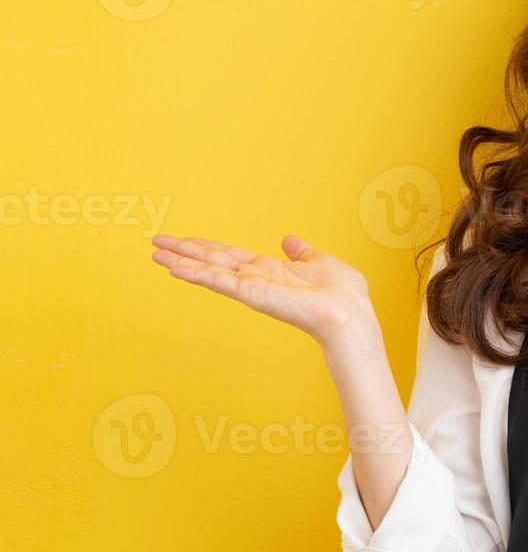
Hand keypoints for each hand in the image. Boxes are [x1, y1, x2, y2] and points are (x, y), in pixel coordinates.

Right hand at [148, 233, 374, 344]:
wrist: (348, 312)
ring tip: (155, 253)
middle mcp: (256, 279)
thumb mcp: (320, 262)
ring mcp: (251, 287)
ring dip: (181, 260)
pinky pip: (218, 281)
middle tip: (156, 241)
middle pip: (212, 260)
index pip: (231, 255)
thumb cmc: (342, 293)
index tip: (186, 239)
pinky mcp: (251, 293)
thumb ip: (301, 252)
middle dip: (185, 251)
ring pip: (209, 269)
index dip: (208, 246)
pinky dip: (195, 274)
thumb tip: (290, 240)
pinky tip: (174, 268)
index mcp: (271, 270)